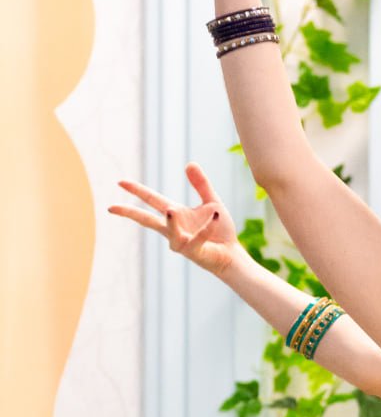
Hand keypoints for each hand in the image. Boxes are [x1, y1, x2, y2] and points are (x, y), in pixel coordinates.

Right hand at [109, 163, 241, 276]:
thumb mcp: (211, 202)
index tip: (120, 182)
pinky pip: (197, 239)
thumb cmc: (220, 230)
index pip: (152, 200)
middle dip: (130, 213)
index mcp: (176, 214)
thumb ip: (201, 184)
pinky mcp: (194, 252)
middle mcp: (174, 229)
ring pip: (170, 233)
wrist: (232, 253)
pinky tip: (215, 216)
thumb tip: (189, 163)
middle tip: (111, 207)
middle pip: (147, 220)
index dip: (137, 191)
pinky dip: (206, 228)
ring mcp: (182, 242)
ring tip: (171, 209)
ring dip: (170, 222)